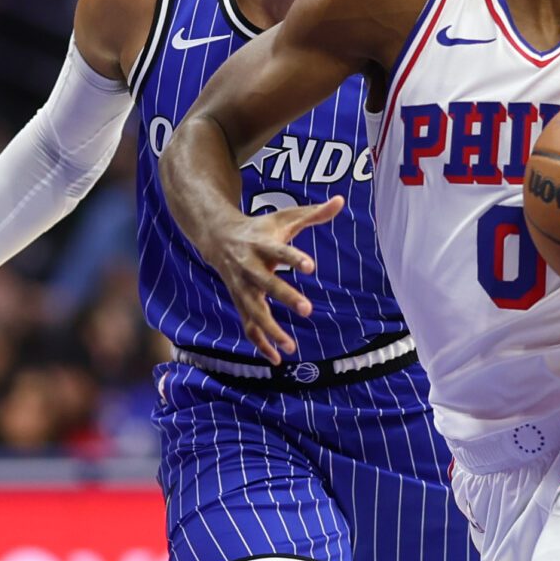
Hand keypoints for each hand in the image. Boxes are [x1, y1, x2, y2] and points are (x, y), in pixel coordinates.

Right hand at [200, 196, 345, 361]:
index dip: (294, 258)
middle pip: (266, 284)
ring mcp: (242, 288)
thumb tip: (341, 200)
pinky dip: (260, 344)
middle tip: (307, 309)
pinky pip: (248, 326)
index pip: (280, 250)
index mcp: (262, 244)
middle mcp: (249, 268)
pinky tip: (276, 360)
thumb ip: (313, 213)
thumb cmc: (260, 229)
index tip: (311, 266)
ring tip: (291, 347)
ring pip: (254, 312)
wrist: (218, 237)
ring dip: (271, 330)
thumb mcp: (284, 217)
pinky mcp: (240, 302)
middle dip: (285, 297)